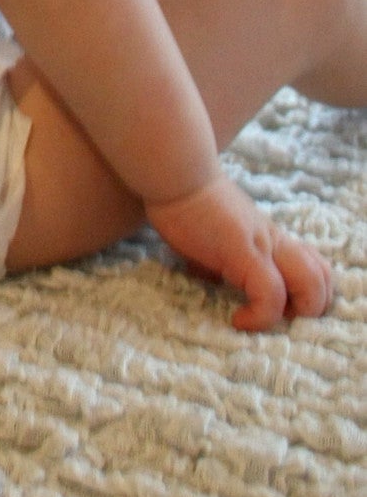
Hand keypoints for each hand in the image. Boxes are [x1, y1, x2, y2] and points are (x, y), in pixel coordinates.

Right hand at [147, 172, 333, 331]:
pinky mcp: (243, 252)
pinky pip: (269, 294)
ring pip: (311, 283)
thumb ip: (221, 255)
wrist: (174, 176)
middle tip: (277, 317)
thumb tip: (213, 275)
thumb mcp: (211, 235)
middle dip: (311, 307)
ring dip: (297, 311)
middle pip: (322, 275)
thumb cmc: (185, 202)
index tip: (276, 309)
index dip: (306, 293)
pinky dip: (259, 316)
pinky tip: (238, 320)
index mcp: (269, 237)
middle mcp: (274, 240)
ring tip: (266, 318)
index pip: (312, 264)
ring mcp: (262, 245)